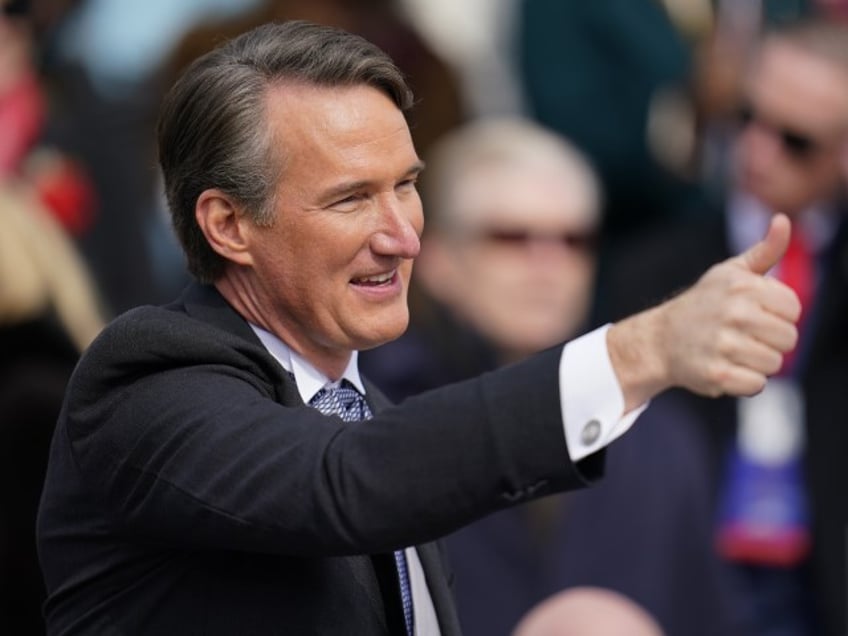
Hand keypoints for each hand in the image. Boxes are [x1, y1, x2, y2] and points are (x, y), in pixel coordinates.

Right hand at [608, 214, 800, 410]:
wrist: (660, 340)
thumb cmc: (703, 305)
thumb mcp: (730, 273)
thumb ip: (765, 250)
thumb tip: (783, 220)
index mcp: (742, 286)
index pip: (793, 310)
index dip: (778, 316)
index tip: (755, 315)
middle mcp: (734, 313)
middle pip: (788, 339)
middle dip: (770, 342)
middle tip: (744, 337)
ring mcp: (724, 345)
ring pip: (774, 364)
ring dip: (758, 363)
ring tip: (733, 352)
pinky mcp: (717, 374)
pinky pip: (756, 385)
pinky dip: (744, 382)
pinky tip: (726, 368)